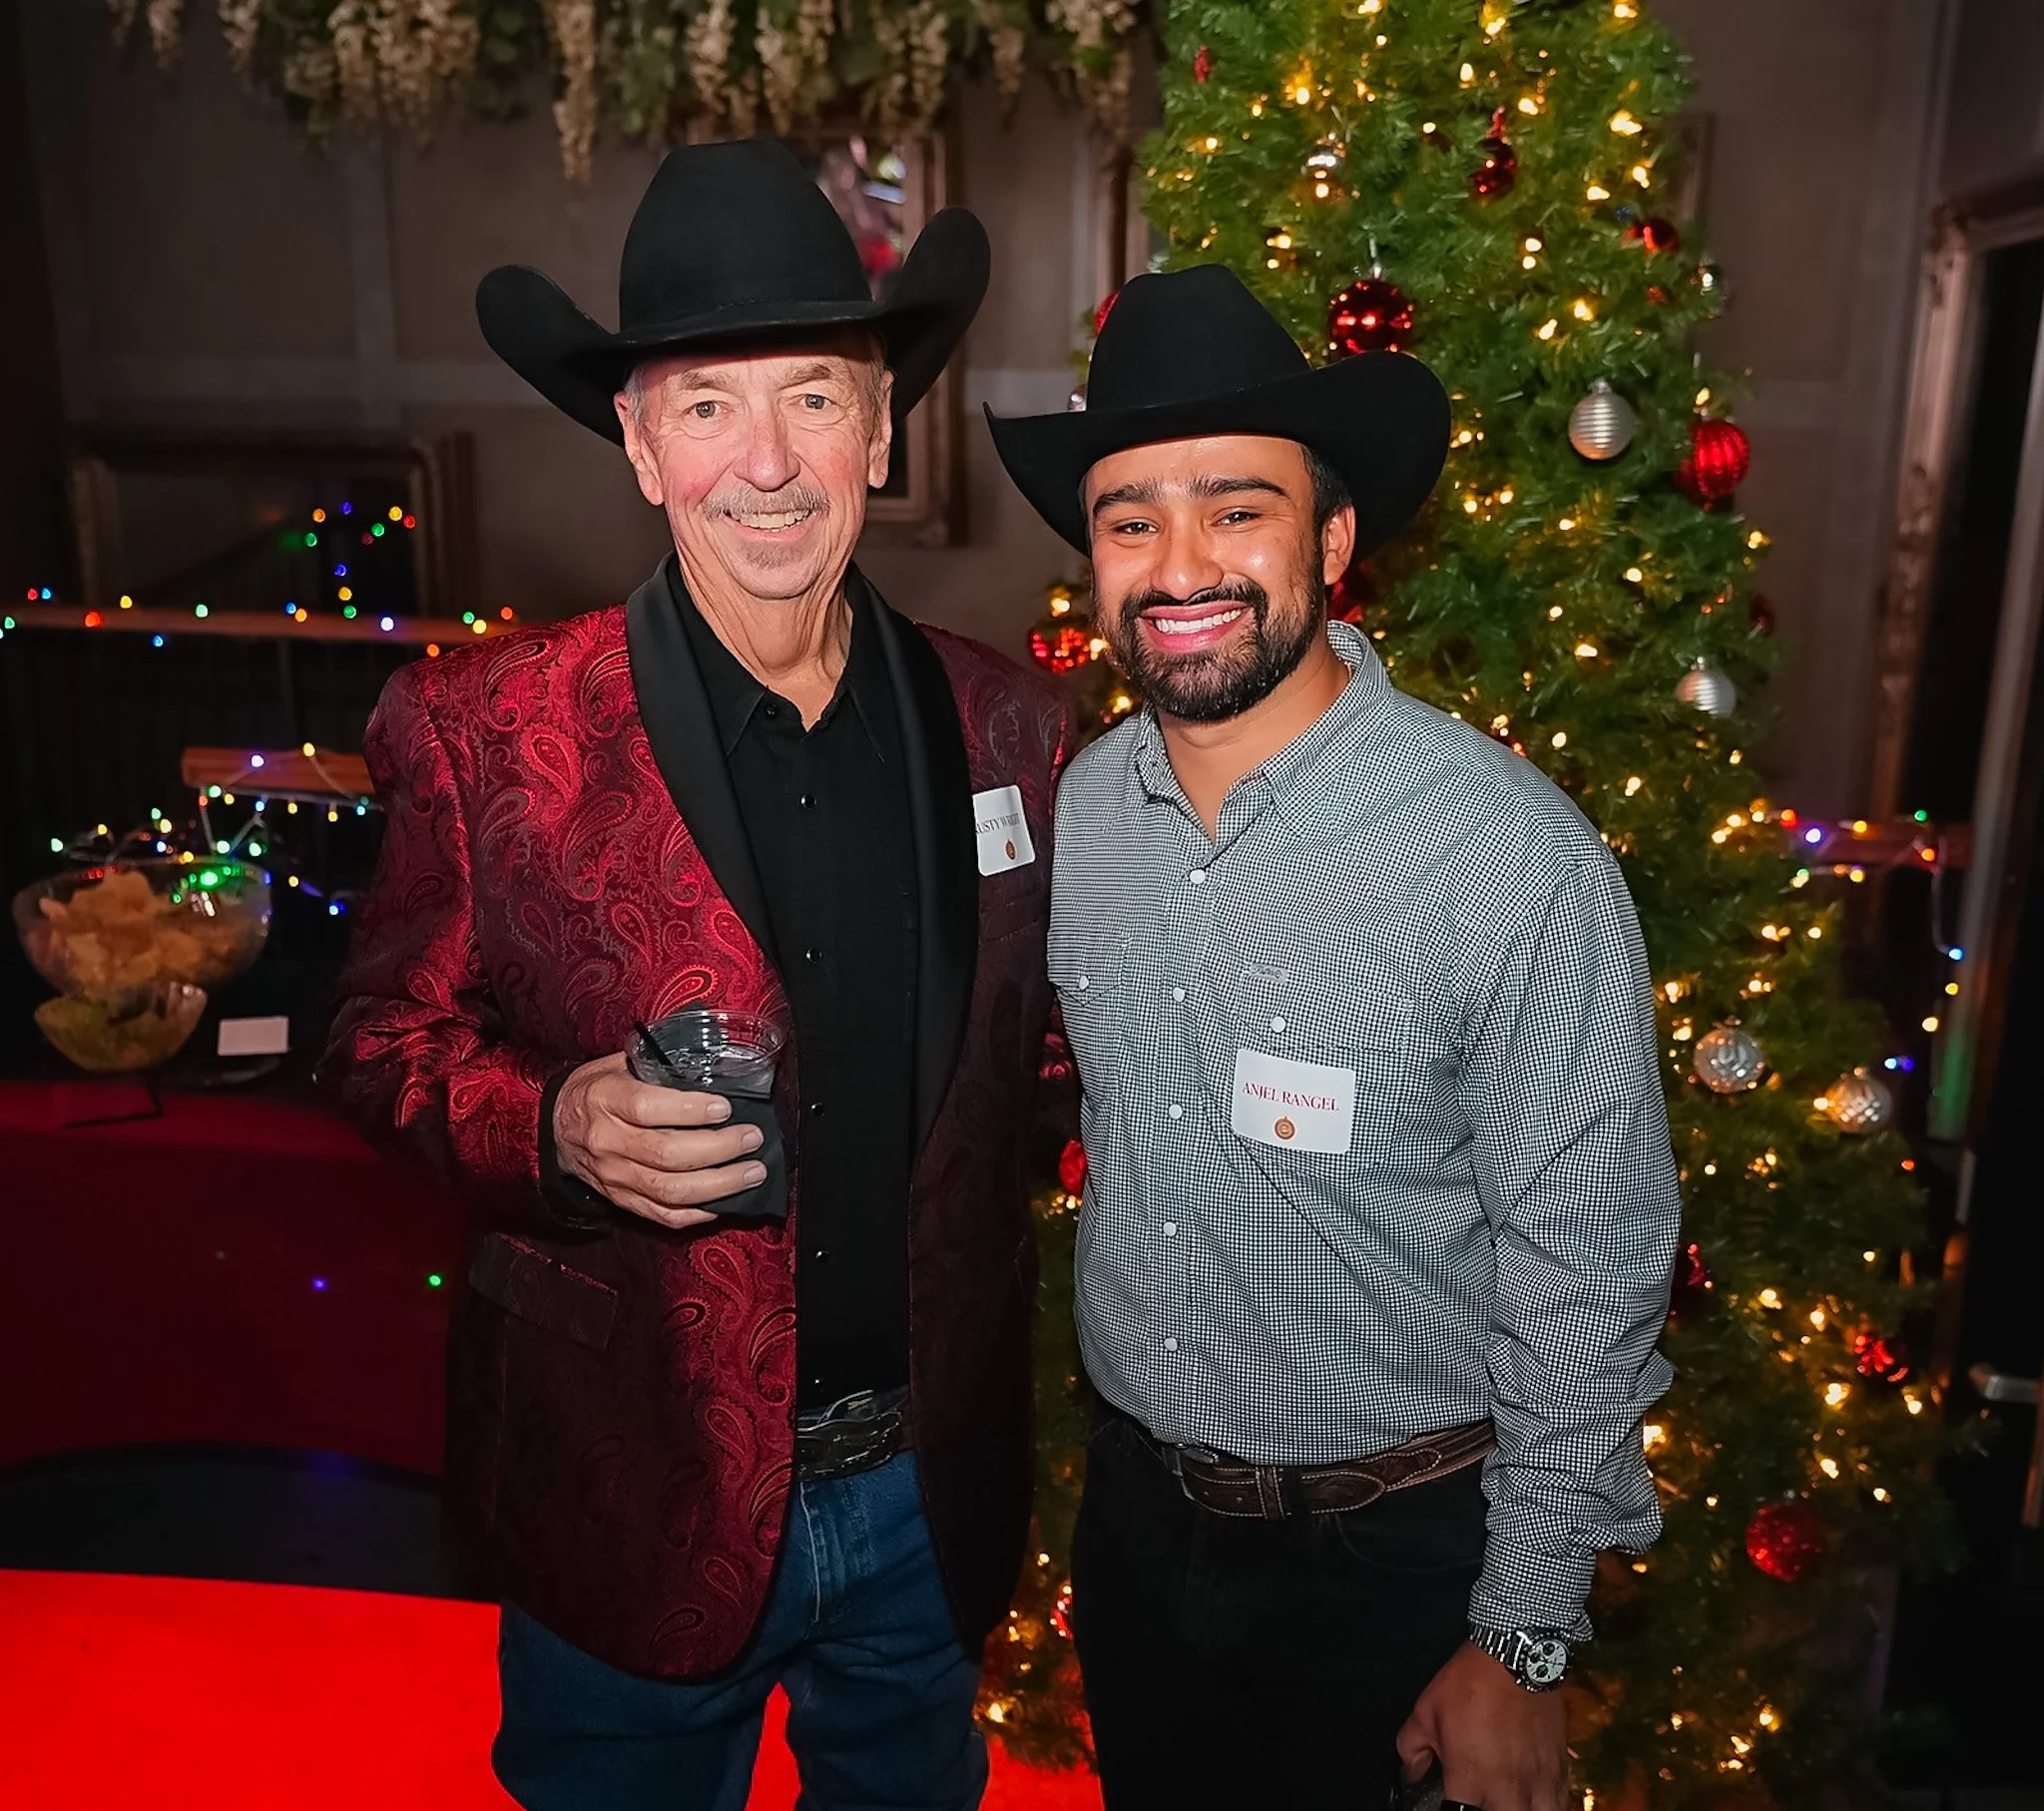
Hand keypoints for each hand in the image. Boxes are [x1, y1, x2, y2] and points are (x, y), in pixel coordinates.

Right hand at [552, 1052, 765, 1229]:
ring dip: (720, 1185)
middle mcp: (607, 1141)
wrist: (557, 1126)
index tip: (726, 1107)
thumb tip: (715, 1067)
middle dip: (719, 1148)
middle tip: (752, 1138)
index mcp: (605, 1099)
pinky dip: (698, 1212)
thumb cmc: (598, 1089)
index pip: (647, 1109)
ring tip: (753, 1172)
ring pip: (670, 1191)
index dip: (691, 1110)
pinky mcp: (621, 1200)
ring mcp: (613, 1176)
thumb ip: (660, 1066)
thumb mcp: (619, 1064)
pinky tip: (726, 1201)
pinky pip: (663, 1216)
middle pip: (667, 1154)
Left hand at [1395, 1643, 1565, 1810]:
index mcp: (1470, 1778)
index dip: (1452, 1810)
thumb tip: (1413, 1773)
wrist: (1515, 1656)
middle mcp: (1507, 1788)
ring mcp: (1539, 1781)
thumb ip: (1412, 1749)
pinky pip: (1561, 1803)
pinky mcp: (1561, 1769)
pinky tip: (1535, 1798)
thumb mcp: (1425, 1711)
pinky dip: (1548, 1805)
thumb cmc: (1468, 1683)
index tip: (1452, 1798)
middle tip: (1481, 1798)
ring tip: (1509, 1801)